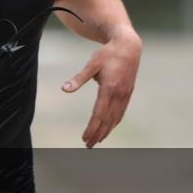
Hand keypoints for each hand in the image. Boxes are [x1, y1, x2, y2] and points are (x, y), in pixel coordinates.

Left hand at [62, 30, 140, 147]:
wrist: (128, 47)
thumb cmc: (107, 54)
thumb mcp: (91, 64)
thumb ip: (78, 78)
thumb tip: (64, 89)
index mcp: (109, 88)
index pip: (99, 114)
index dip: (92, 128)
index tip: (84, 138)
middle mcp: (119, 94)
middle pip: (107, 120)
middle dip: (97, 134)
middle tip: (88, 146)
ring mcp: (125, 95)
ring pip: (116, 118)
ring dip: (106, 131)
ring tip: (97, 141)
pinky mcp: (128, 93)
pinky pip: (121, 112)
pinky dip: (114, 123)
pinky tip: (109, 128)